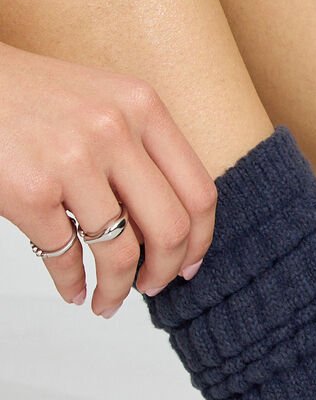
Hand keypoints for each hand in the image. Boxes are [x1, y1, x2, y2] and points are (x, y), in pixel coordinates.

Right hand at [0, 41, 216, 315]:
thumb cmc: (33, 97)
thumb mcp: (104, 102)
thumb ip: (141, 147)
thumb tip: (173, 223)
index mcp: (142, 107)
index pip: (199, 191)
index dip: (200, 240)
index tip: (189, 264)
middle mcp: (115, 131)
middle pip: (171, 229)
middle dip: (164, 272)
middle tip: (151, 287)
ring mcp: (73, 162)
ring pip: (120, 252)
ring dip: (116, 291)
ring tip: (107, 302)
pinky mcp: (31, 192)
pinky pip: (65, 257)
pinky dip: (71, 284)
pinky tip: (72, 290)